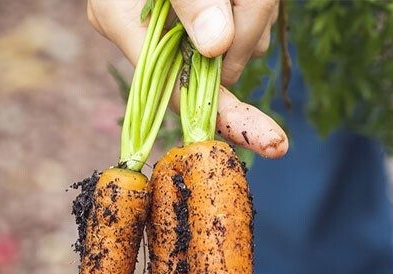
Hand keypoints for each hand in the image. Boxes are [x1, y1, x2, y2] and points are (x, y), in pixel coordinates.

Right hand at [87, 0, 287, 157]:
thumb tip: (217, 47)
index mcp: (123, 23)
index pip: (179, 91)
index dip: (226, 116)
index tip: (269, 140)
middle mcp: (149, 35)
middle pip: (221, 66)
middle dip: (248, 30)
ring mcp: (181, 29)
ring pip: (243, 44)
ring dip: (256, 9)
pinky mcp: (206, 18)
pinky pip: (248, 26)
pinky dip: (257, 4)